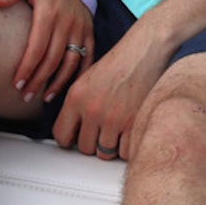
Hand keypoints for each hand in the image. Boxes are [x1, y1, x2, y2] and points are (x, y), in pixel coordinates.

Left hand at [0, 0, 93, 103]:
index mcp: (49, 13)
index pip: (37, 47)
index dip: (27, 67)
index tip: (17, 84)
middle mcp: (67, 23)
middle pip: (52, 59)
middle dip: (39, 80)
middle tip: (26, 96)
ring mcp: (80, 29)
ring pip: (71, 62)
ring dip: (58, 82)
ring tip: (45, 97)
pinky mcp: (89, 32)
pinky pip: (88, 57)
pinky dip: (79, 74)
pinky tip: (69, 87)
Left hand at [52, 17, 172, 160]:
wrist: (145, 52)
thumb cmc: (118, 64)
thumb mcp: (86, 80)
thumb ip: (75, 106)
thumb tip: (67, 133)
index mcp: (76, 97)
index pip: (61, 135)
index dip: (69, 140)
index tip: (76, 138)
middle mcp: (92, 109)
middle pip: (84, 148)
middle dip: (93, 142)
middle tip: (102, 129)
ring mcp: (113, 118)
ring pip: (104, 153)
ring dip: (111, 145)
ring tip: (117, 128)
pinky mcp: (134, 123)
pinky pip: (125, 152)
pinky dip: (128, 146)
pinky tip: (129, 131)